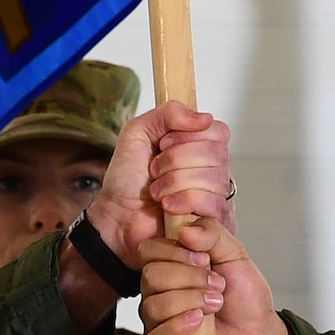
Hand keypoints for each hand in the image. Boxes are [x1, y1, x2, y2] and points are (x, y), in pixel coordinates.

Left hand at [88, 101, 235, 265]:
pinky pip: (214, 204)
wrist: (116, 215)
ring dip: (175, 183)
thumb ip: (168, 113)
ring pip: (214, 178)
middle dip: (175, 161)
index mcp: (201, 145)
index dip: (188, 137)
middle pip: (216, 154)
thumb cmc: (127, 178)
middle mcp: (214, 168)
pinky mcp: (214, 221)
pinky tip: (168, 207)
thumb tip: (204, 118)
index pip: (218, 131)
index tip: (162, 145)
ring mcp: (216, 195)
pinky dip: (184, 202)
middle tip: (154, 170)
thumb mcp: (138, 132)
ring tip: (157, 192)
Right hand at [138, 219, 293, 334]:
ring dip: (191, 301)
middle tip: (218, 284)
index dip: (174, 251)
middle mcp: (159, 293)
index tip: (204, 258)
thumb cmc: (244, 297)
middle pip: (150, 276)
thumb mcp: (235, 255)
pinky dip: (180, 326)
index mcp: (170, 267)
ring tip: (216, 304)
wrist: (260, 333)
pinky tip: (200, 322)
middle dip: (189, 277)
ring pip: (153, 305)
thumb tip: (185, 230)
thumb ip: (213, 234)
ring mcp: (159, 323)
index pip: (148, 250)